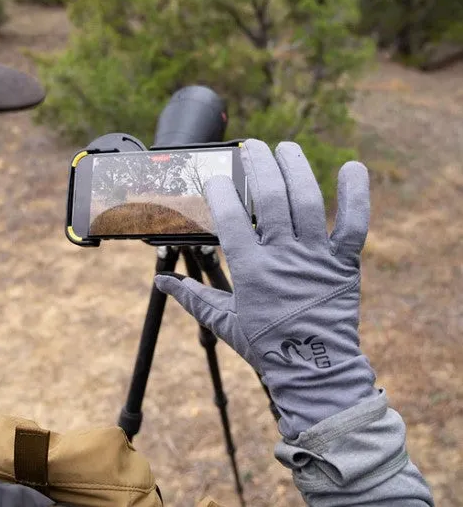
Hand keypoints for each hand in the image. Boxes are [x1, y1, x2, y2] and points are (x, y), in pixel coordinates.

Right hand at [155, 139, 377, 438]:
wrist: (314, 370)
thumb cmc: (267, 346)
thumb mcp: (224, 322)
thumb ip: (192, 298)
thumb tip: (161, 282)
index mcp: (252, 272)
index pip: (231, 221)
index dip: (221, 192)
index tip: (215, 176)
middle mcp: (284, 258)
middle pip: (270, 199)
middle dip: (259, 166)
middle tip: (252, 146)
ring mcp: (316, 257)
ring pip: (307, 201)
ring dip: (295, 168)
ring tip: (284, 147)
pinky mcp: (343, 262)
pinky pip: (354, 223)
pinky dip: (356, 194)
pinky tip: (352, 167)